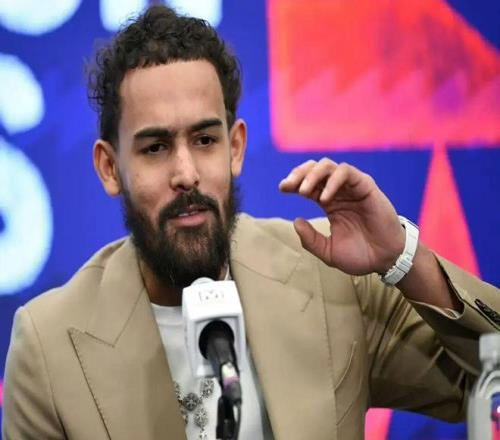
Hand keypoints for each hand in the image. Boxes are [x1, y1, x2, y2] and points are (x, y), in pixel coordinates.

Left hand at [279, 159, 404, 275]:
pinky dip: (332, 181)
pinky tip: (324, 198)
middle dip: (298, 173)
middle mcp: (339, 191)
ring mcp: (352, 188)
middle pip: (314, 169)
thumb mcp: (328, 252)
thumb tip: (295, 221)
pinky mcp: (365, 186)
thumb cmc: (360, 255)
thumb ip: (311, 240)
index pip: (308, 184)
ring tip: (304, 192)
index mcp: (329, 202)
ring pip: (329, 166)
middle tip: (288, 186)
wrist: (385, 260)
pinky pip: (346, 173)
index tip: (282, 189)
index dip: (293, 182)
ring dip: (312, 175)